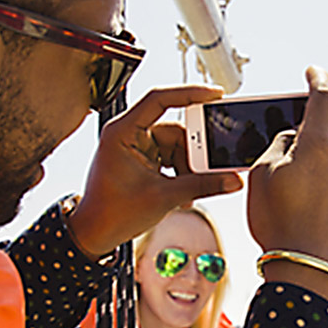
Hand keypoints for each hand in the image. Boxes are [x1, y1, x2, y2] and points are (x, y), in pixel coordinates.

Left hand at [66, 86, 243, 256]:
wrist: (94, 234)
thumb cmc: (113, 213)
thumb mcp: (164, 197)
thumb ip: (202, 185)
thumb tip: (233, 180)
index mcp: (123, 131)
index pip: (159, 99)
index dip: (190, 93)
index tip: (217, 95)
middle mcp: (128, 133)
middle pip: (174, 129)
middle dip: (193, 151)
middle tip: (212, 164)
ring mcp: (135, 146)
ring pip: (176, 146)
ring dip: (188, 167)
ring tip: (192, 189)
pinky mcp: (142, 159)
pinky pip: (170, 157)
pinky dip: (181, 173)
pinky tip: (185, 193)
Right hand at [248, 67, 327, 304]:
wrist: (307, 267)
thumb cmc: (278, 223)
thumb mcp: (261, 177)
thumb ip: (277, 146)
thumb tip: (291, 138)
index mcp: (317, 145)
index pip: (325, 95)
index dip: (319, 77)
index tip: (313, 72)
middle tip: (321, 119)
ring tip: (312, 169)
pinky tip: (322, 194)